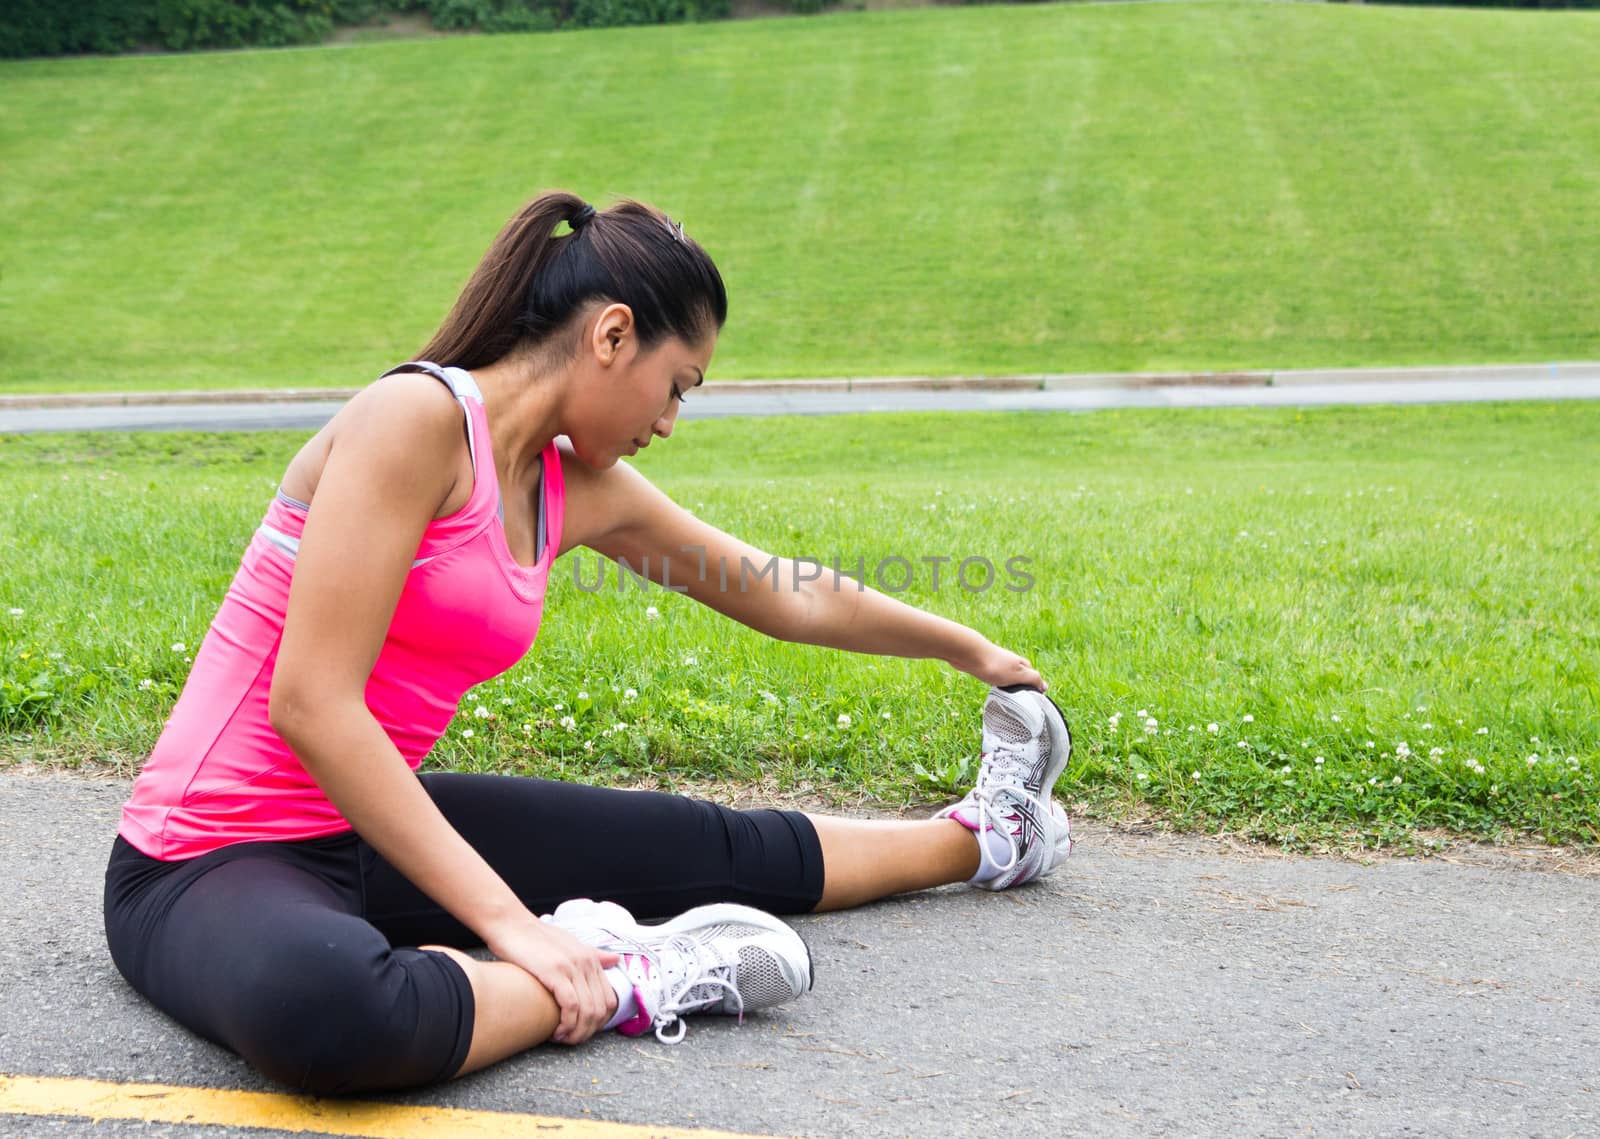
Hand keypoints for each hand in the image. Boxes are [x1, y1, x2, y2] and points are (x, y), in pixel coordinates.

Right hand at [485, 914, 621, 1045]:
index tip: (581, 1031)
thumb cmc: (535, 938)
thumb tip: (616, 960)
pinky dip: (566, 1024)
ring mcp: (572, 966)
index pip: (610, 999)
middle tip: (570, 1039)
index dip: (599, 1023)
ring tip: (562, 1038)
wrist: (510, 923)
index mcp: (591, 958)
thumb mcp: (569, 943)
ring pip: (588, 1011)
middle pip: (601, 1009)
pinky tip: (554, 1032)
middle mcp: (587, 962)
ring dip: (576, 1032)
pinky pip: (571, 1006)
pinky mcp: (555, 971)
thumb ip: (593, 954)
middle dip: (587, 1031)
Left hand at [956, 640, 1047, 692]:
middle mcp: (1012, 662)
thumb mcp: (1018, 675)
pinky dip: (998, 681)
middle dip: (1023, 686)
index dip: (1035, 688)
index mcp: (1022, 664)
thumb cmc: (995, 666)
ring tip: (1007, 695)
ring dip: (1010, 684)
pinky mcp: (987, 664)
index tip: (1033, 699)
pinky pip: (996, 674)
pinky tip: (993, 686)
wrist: (970, 655)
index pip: (1034, 677)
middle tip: (1022, 699)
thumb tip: (1045, 687)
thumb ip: (1032, 679)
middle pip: (1022, 675)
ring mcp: (1000, 662)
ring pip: (1009, 675)